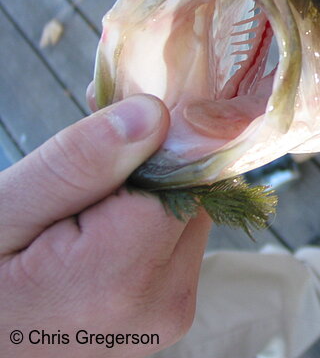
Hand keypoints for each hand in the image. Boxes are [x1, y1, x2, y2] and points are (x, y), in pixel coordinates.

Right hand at [0, 94, 210, 356]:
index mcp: (126, 274)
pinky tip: (95, 230)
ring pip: (187, 215)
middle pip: (194, 193)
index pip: (188, 171)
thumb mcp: (6, 213)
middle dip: (150, 164)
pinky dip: (144, 224)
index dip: (155, 134)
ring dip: (148, 194)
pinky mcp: (166, 313)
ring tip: (80, 206)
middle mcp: (164, 300)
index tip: (110, 113)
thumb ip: (79, 164)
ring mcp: (169, 313)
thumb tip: (153, 115)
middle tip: (85, 163)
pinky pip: (174, 244)